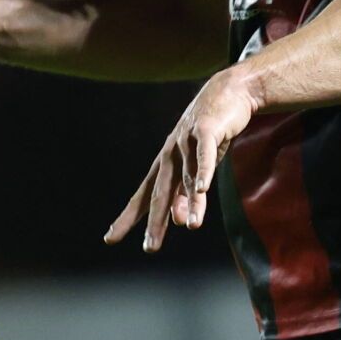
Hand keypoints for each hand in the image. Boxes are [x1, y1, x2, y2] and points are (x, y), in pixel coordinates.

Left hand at [105, 67, 259, 249]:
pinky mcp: (207, 129)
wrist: (230, 93)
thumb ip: (187, 195)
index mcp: (165, 165)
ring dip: (190, 203)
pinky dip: (202, 170)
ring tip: (191, 226)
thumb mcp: (198, 168)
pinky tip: (201, 187)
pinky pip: (204, 154)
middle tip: (150, 247)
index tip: (110, 238)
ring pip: (187, 178)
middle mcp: (170, 154)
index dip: (128, 217)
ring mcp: (186, 141)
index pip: (143, 196)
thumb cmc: (211, 134)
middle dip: (154, 221)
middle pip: (160, 192)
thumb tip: (180, 223)